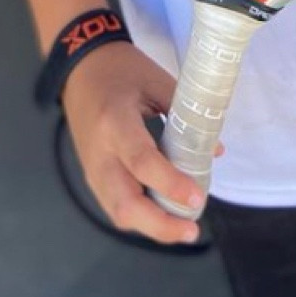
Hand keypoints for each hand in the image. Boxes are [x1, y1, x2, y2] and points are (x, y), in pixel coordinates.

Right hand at [59, 40, 214, 245]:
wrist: (80, 67)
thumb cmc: (121, 69)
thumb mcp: (156, 80)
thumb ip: (185, 114)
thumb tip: (215, 150)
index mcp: (115, 122)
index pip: (142, 162)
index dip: (170, 183)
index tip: (197, 196)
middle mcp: (100, 153)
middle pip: (124, 204)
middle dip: (160, 225)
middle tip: (192, 229)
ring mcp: (92, 168)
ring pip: (118, 213)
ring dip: (152, 226)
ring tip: (183, 226)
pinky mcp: (93, 175)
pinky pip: (115, 206)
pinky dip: (141, 217)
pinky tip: (164, 213)